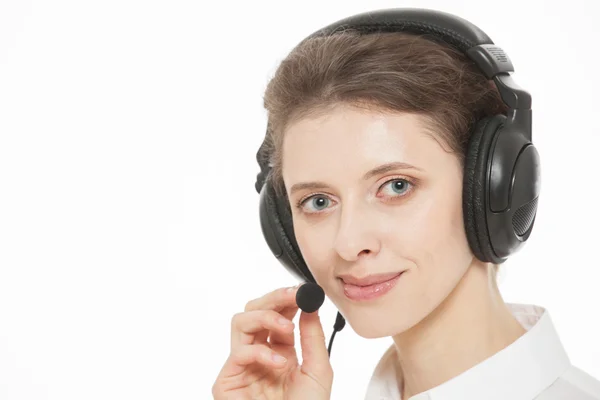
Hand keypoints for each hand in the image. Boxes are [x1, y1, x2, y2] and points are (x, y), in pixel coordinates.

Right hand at [212, 285, 332, 399]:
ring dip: (265, 317)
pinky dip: (261, 352)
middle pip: (254, 311)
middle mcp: (259, 355)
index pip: (277, 315)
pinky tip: (280, 362)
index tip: (302, 290)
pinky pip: (238, 352)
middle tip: (293, 296)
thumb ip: (312, 337)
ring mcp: (242, 367)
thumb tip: (309, 305)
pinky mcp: (227, 381)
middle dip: (273, 299)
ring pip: (240, 322)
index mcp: (280, 352)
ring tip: (286, 328)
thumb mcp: (318, 371)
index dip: (287, 298)